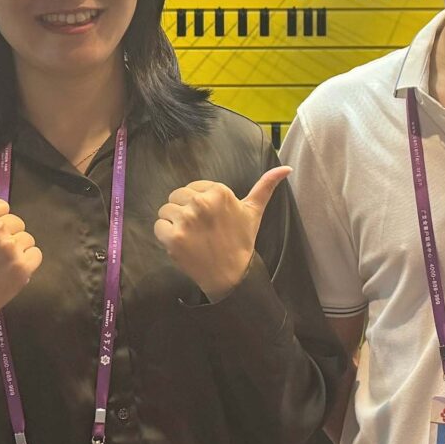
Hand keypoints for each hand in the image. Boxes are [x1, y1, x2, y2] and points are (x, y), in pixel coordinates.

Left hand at [154, 167, 287, 300]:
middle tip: (199, 229)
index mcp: (219, 191)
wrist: (232, 275)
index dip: (197, 204)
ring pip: (165, 211)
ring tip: (190, 237)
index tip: (209, 219)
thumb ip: (266, 186)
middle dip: (184, 211)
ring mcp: (186, 220)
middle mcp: (201, 202)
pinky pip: (158, 227)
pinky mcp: (173, 236)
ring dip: (173, 224)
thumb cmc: (241, 241)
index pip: (192, 187)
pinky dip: (165, 236)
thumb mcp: (254, 211)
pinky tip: (182, 244)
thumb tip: (286, 168)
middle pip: (176, 196)